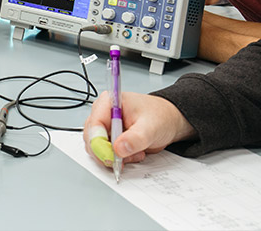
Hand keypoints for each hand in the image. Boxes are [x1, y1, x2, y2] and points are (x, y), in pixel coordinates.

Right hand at [82, 91, 196, 166]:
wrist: (169, 121)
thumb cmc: (160, 117)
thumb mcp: (151, 128)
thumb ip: (135, 138)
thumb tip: (118, 148)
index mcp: (109, 102)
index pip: (94, 124)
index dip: (99, 143)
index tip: (110, 157)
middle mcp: (103, 113)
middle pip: (91, 137)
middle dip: (107, 152)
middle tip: (124, 159)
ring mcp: (105, 126)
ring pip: (96, 147)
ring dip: (114, 156)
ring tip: (134, 153)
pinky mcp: (109, 137)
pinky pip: (105, 152)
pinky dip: (118, 158)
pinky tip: (133, 154)